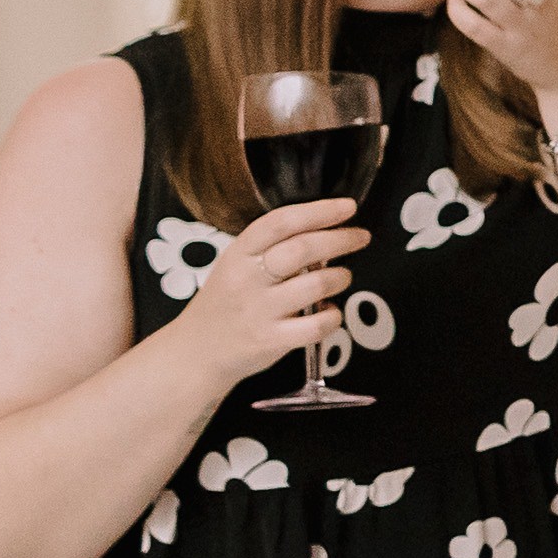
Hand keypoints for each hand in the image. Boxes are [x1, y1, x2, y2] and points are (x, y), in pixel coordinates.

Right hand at [171, 199, 366, 390]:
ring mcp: (259, 310)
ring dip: (340, 277)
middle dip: (341, 239)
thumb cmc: (227, 302)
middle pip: (303, 249)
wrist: (197, 350)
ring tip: (342, 277)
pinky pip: (317, 325)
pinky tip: (330, 312)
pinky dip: (334, 316)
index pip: (281, 222)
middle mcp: (247, 279)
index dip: (319, 211)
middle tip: (361, 237)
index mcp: (239, 253)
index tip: (347, 206)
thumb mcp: (237, 265)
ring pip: (316, 284)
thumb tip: (325, 231)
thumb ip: (273, 249)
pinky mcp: (272, 340)